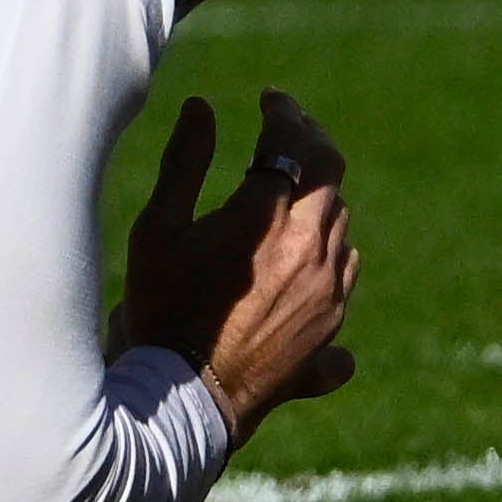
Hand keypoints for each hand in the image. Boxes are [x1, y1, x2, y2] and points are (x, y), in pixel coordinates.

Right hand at [116, 89, 358, 435]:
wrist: (185, 402)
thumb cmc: (161, 311)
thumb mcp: (158, 230)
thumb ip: (184, 163)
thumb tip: (201, 108)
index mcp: (268, 217)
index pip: (293, 141)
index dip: (283, 112)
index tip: (270, 99)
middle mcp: (311, 251)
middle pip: (330, 177)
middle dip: (310, 144)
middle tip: (287, 130)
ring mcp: (328, 294)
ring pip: (339, 226)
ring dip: (318, 201)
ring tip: (290, 192)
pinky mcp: (331, 331)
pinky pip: (343, 274)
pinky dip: (327, 254)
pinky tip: (305, 258)